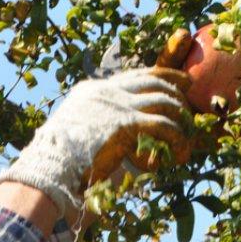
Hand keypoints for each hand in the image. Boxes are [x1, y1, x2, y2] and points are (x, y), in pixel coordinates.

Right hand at [0, 66, 191, 220]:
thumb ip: (93, 127)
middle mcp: (105, 91)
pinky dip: (178, 140)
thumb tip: (113, 139)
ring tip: (186, 138)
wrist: (49, 166)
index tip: (181, 82)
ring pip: (164, 101)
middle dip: (178, 91)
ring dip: (181, 120)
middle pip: (154, 80)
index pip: (135, 75)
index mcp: (92, 91)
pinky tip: (180, 154)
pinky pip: (164, 125)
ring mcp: (116, 105)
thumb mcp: (74, 133)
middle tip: (191, 106)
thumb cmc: (57, 160)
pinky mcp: (126, 124)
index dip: (163, 76)